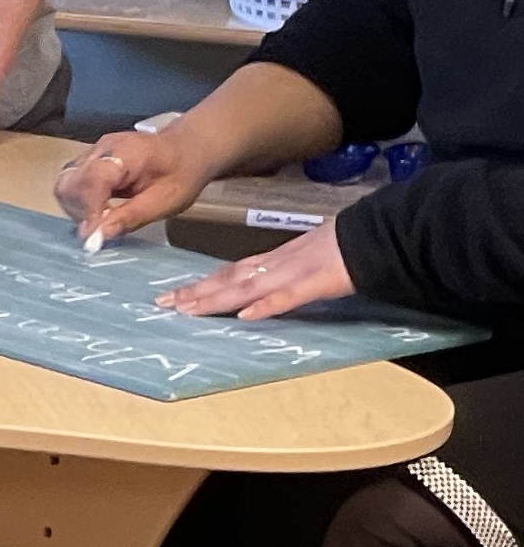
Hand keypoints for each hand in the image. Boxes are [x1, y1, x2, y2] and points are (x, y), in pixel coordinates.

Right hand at [55, 120, 207, 247]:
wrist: (188, 149)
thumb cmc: (182, 174)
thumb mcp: (165, 201)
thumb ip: (130, 217)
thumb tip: (97, 237)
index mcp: (127, 152)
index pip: (93, 179)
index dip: (88, 210)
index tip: (92, 238)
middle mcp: (103, 148)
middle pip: (70, 181)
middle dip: (79, 211)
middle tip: (101, 229)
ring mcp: (94, 152)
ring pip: (66, 183)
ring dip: (77, 208)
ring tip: (102, 218)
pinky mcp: (90, 159)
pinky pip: (72, 182)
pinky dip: (79, 201)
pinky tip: (99, 209)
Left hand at [159, 218, 356, 321]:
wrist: (382, 231)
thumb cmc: (349, 245)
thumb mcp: (309, 257)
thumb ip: (286, 273)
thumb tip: (262, 292)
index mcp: (278, 259)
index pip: (233, 272)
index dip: (203, 284)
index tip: (175, 295)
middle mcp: (279, 264)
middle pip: (231, 279)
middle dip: (197, 292)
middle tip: (164, 304)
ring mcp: (297, 272)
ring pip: (250, 286)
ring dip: (217, 299)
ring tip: (188, 309)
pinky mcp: (320, 281)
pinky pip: (290, 295)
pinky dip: (268, 305)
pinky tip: (246, 315)